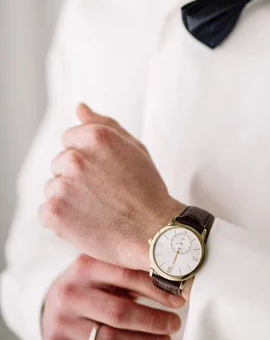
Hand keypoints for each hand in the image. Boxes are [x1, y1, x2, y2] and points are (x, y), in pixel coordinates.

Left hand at [38, 103, 185, 270]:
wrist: (153, 232)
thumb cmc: (147, 188)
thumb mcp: (133, 147)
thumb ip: (104, 124)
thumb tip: (80, 107)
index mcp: (95, 137)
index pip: (69, 139)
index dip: (87, 158)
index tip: (103, 173)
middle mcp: (75, 157)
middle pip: (59, 163)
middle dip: (75, 177)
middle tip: (103, 193)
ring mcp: (63, 185)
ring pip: (52, 187)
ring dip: (68, 198)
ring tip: (96, 210)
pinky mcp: (55, 211)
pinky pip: (45, 212)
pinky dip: (61, 220)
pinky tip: (85, 223)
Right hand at [42, 254, 185, 339]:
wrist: (53, 303)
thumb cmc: (90, 284)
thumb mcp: (104, 269)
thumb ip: (131, 274)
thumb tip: (174, 284)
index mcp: (86, 266)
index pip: (127, 276)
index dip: (156, 290)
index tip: (178, 300)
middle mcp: (71, 292)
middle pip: (119, 312)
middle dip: (153, 321)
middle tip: (174, 325)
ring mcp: (62, 321)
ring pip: (110, 339)